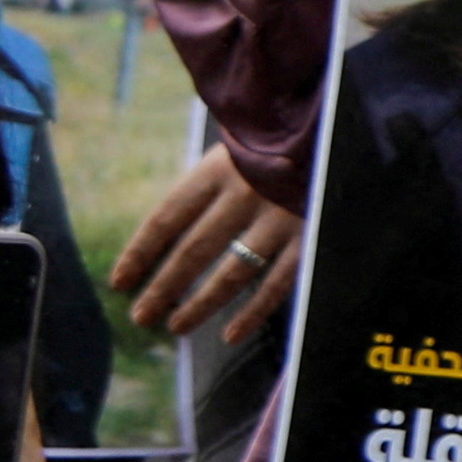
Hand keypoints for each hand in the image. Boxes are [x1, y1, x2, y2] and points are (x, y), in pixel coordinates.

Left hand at [112, 150, 299, 344]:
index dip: (141, 252)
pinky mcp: (310, 235)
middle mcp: (246, 193)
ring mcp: (280, 217)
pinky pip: (278, 282)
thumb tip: (166, 229)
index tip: (120, 282)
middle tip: (141, 317)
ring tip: (176, 327)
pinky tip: (231, 334)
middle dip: (163, 287)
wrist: (341, 127)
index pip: (167, 217)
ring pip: (232, 273)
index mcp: (219, 168)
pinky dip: (254, 311)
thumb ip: (207, 183)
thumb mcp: (238, 149)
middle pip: (193, 249)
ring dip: (200, 304)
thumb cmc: (280, 145)